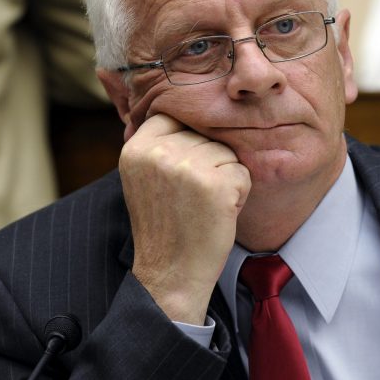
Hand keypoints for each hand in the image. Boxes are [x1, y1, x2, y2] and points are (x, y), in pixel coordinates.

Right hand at [119, 114, 250, 323]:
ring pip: (227, 152)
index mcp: (137, 147)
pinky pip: (243, 172)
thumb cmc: (166, 225)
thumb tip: (184, 105)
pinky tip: (217, 214)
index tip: (184, 173)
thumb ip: (159, 142)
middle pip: (206, 134)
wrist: (170, 274)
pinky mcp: (215, 183)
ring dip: (225, 178)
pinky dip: (239, 194)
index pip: (176, 114)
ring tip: (203, 205)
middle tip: (192, 198)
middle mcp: (158, 152)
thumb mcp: (146, 177)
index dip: (190, 140)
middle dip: (209, 163)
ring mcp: (186, 166)